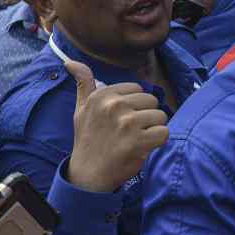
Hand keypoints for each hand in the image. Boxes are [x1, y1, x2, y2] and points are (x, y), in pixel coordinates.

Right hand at [65, 60, 169, 192]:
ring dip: (153, 129)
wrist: (88, 173)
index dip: (135, 105)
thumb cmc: (88, 139)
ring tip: (137, 139)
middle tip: (130, 132)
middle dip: (146, 116)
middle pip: (152, 101)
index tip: (122, 119)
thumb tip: (70, 61)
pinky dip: (159, 142)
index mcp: (103, 95)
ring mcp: (127, 123)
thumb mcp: (81, 108)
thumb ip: (83, 83)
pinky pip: (164, 132)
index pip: (138, 89)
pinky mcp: (138, 141)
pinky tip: (144, 147)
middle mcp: (114, 106)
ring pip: (161, 116)